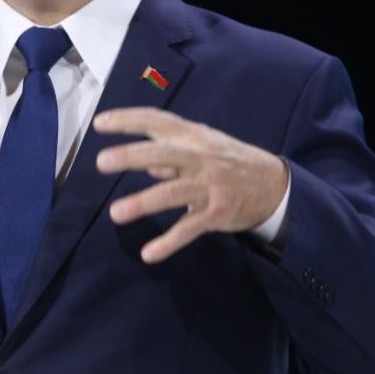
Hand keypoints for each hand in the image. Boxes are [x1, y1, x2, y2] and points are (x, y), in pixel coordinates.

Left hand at [93, 107, 287, 263]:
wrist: (274, 185)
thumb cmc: (228, 162)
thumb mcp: (203, 146)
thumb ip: (172, 152)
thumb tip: (144, 163)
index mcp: (193, 136)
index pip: (157, 121)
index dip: (128, 119)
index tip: (100, 122)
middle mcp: (201, 157)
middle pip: (162, 153)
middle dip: (131, 156)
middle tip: (101, 162)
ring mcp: (209, 186)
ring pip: (172, 193)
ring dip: (142, 203)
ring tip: (115, 214)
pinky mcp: (217, 213)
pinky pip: (189, 228)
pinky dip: (169, 242)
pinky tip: (149, 254)